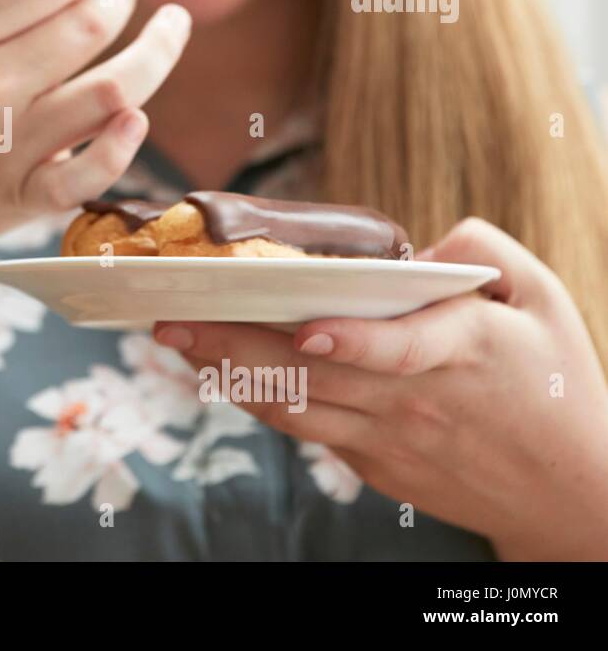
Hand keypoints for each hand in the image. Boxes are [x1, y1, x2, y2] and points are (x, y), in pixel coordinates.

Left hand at [154, 217, 607, 559]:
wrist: (569, 495)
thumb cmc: (556, 385)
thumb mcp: (544, 299)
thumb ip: (483, 252)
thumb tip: (416, 246)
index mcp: (462, 350)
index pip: (401, 349)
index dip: (354, 340)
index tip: (306, 328)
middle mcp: (414, 399)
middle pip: (313, 372)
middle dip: (236, 343)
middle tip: (173, 316)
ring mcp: (388, 438)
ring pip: (294, 404)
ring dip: (227, 371)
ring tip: (174, 339)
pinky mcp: (373, 464)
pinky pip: (304, 428)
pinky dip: (257, 399)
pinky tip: (215, 373)